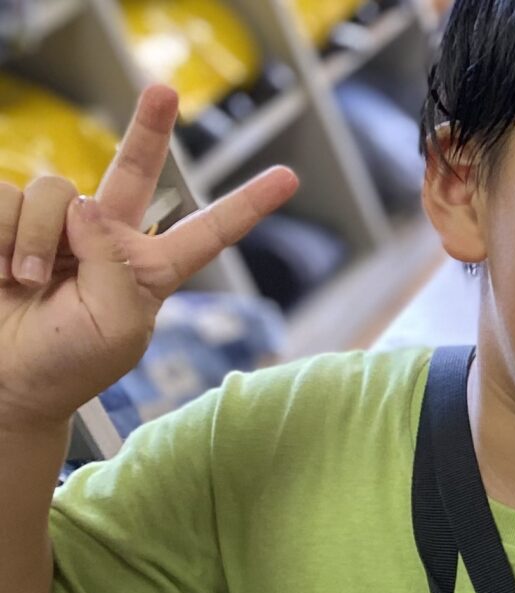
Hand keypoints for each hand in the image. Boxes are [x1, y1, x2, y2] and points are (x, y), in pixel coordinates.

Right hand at [0, 85, 297, 430]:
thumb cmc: (67, 365)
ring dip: (39, 242)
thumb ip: (116, 267)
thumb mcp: (117, 327)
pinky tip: (1, 269)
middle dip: (149, 129)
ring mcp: (57, 227)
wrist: (7, 379)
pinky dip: (3, 235)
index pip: (206, 232)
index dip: (246, 206)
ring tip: (29, 283)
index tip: (288, 179)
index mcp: (149, 271)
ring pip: (56, 192)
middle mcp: (106, 239)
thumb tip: (88, 205)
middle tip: (163, 91)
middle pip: (134, 170)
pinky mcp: (9, 220)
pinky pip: (6, 198)